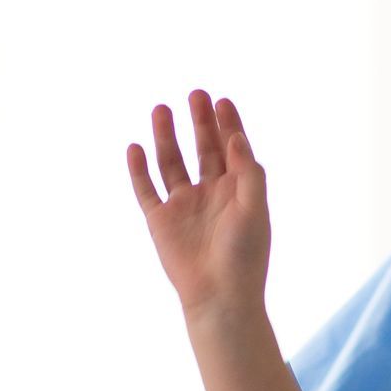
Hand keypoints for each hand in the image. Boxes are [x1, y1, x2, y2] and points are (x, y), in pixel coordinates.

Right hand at [127, 90, 269, 320]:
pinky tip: (136, 147)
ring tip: (161, 109)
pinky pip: (146, 189)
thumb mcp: (254, 208)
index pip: (232, 149)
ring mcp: (183, 206)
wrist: (220, 296)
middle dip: (199, 122)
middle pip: (203, 149)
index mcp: (237, 191)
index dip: (227, 124)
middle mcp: (210, 194)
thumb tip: (236, 136)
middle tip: (196, 94)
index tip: (221, 100)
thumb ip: (248, 171)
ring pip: (172, 163)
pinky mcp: (160, 221)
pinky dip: (139, 169)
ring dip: (167, 137)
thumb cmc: (245, 256)